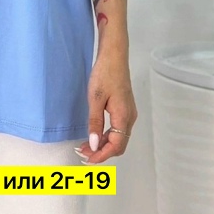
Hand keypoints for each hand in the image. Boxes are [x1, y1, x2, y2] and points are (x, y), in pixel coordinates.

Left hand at [75, 50, 137, 164]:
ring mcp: (129, 113)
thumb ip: (95, 122)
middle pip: (119, 144)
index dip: (102, 155)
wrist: (114, 55)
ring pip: (119, 137)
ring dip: (104, 144)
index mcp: (124, 116)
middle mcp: (129, 118)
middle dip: (102, 152)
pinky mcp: (125, 108)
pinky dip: (107, 135)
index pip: (116, 145)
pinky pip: (118, 129)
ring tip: (86, 145)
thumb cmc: (104, 74)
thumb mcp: (95, 98)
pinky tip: (95, 134)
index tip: (88, 158)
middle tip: (84, 153)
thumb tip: (93, 144)